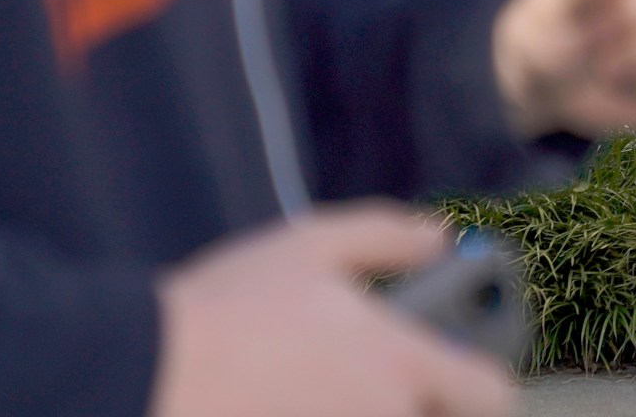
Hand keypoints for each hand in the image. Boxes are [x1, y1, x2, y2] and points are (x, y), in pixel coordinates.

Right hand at [150, 205, 514, 416]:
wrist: (144, 377)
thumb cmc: (228, 308)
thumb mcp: (312, 243)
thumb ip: (390, 236)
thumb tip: (440, 237)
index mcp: (400, 364)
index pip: (491, 396)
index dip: (481, 379)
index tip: (458, 361)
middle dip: (422, 397)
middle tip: (379, 369)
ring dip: (369, 405)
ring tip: (318, 380)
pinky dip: (325, 413)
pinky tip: (284, 398)